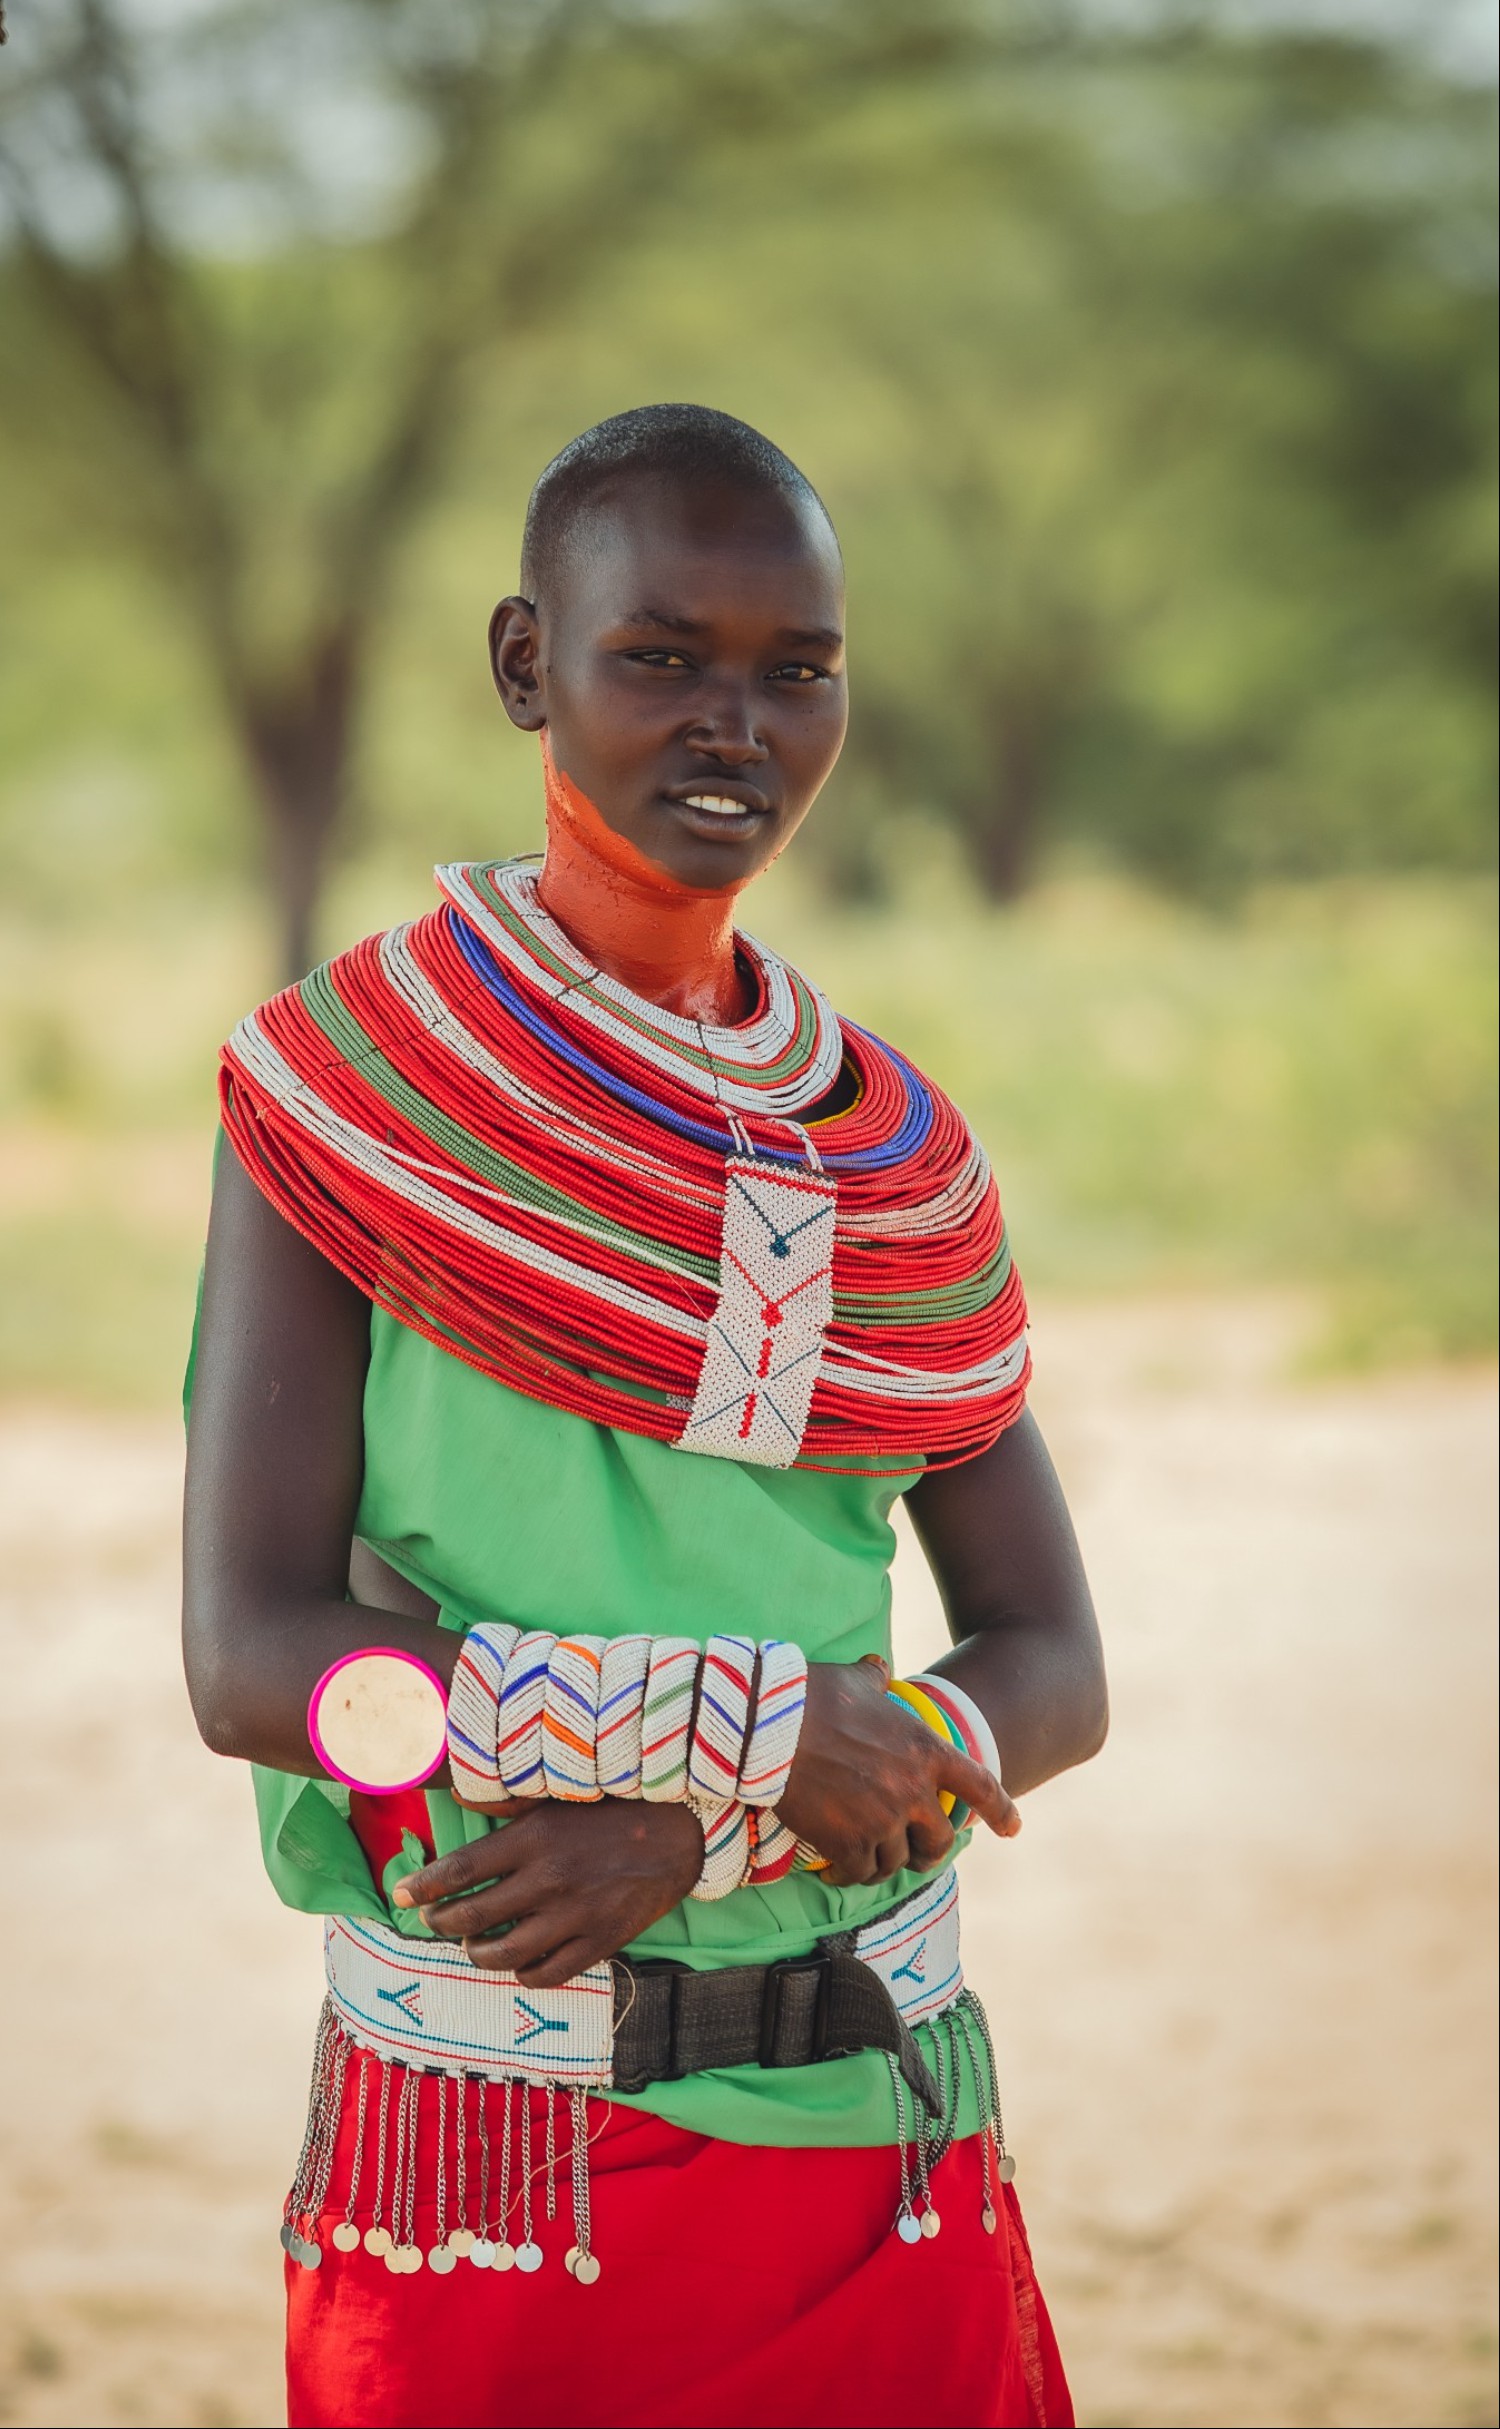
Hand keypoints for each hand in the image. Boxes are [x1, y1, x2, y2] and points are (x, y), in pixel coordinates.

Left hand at [392, 1799, 704, 1987]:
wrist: (679, 1833)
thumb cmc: (614, 1807)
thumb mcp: (558, 1795)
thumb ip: (507, 1803)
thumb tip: (458, 1797)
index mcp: (533, 1839)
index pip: (460, 1870)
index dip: (423, 1887)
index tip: (402, 1895)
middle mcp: (547, 1880)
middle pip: (472, 1917)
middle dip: (441, 1922)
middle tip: (432, 1920)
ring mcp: (573, 1916)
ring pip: (503, 1953)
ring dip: (476, 1953)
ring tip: (471, 1944)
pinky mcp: (599, 1942)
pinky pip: (546, 1973)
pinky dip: (523, 1973)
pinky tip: (517, 1962)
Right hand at [774, 1656, 1019, 1886]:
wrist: (770, 1727)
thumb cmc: (814, 1696)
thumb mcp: (856, 1681)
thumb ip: (876, 1680)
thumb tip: (879, 1669)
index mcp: (925, 1750)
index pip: (979, 1785)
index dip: (1000, 1809)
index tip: (1013, 1829)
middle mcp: (913, 1791)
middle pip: (940, 1840)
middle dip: (930, 1852)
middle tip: (918, 1856)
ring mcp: (883, 1820)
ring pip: (897, 1861)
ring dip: (884, 1863)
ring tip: (864, 1860)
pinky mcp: (849, 1843)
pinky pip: (860, 1873)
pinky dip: (849, 1873)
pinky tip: (835, 1867)